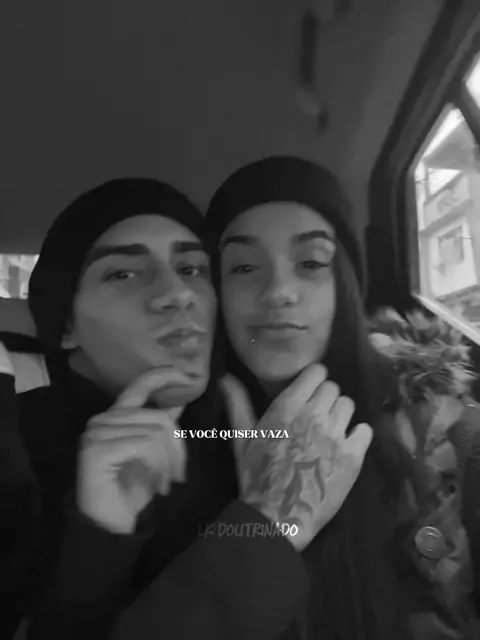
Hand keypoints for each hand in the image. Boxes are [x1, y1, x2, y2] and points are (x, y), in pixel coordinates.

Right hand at [78, 369, 191, 533]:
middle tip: (179, 476)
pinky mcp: (96, 449)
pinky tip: (157, 485)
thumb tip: (180, 402)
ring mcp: (96, 433)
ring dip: (168, 462)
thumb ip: (161, 428)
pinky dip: (158, 466)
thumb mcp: (155, 455)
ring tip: (165, 483)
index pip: (139, 387)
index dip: (163, 377)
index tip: (186, 376)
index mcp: (116, 417)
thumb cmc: (133, 491)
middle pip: (159, 417)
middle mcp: (102, 419)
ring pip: (154, 432)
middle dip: (177, 448)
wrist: (112, 526)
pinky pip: (144, 445)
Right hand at [221, 364, 372, 550]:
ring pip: (349, 405)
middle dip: (326, 399)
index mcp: (288, 406)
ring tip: (330, 432)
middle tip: (316, 416)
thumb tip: (226, 378)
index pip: (318, 371)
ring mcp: (336, 434)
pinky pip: (365, 430)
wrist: (277, 517)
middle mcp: (314, 414)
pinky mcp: (353, 456)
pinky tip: (345, 447)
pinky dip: (357, 436)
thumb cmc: (256, 476)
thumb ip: (238, 404)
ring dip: (340, 415)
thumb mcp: (242, 438)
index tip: (310, 391)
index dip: (315, 380)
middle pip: (334, 388)